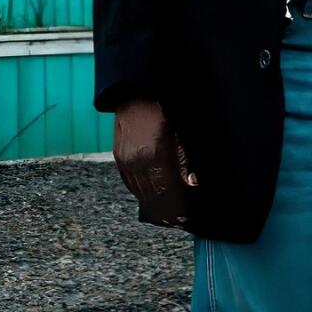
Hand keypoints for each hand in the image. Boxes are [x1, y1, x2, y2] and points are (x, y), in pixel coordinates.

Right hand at [112, 99, 196, 228]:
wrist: (136, 90)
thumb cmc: (163, 107)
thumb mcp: (181, 131)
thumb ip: (185, 160)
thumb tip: (193, 184)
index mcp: (155, 154)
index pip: (169, 192)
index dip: (178, 207)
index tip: (188, 218)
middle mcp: (137, 160)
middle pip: (154, 197)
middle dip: (168, 211)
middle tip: (181, 221)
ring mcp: (125, 159)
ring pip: (141, 192)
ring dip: (155, 206)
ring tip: (168, 215)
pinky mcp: (118, 156)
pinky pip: (130, 183)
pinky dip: (142, 193)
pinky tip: (152, 199)